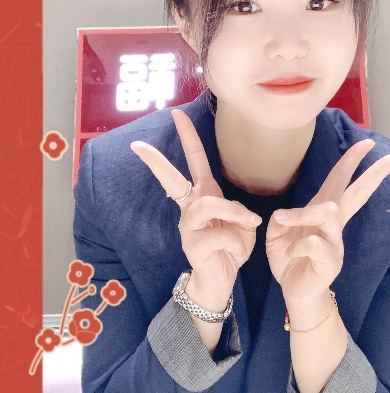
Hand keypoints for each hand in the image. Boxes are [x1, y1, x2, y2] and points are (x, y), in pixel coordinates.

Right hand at [130, 110, 261, 305]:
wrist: (222, 278)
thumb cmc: (231, 246)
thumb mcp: (243, 223)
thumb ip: (237, 210)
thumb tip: (233, 209)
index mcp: (204, 195)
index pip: (195, 160)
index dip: (188, 137)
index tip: (176, 114)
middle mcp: (191, 207)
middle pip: (173, 179)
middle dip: (157, 161)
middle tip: (137, 145)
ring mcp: (188, 225)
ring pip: (208, 204)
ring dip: (233, 213)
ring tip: (249, 224)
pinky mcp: (192, 244)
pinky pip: (219, 233)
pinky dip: (235, 239)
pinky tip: (236, 249)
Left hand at [265, 140, 389, 307]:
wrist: (295, 293)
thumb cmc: (291, 260)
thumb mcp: (278, 234)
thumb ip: (282, 218)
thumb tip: (285, 214)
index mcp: (322, 213)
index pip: (339, 182)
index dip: (351, 162)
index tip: (366, 142)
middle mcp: (334, 225)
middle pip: (355, 194)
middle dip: (372, 174)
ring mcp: (335, 243)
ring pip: (330, 211)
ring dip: (305, 213)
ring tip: (285, 221)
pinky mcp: (331, 262)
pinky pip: (314, 243)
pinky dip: (297, 245)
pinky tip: (292, 254)